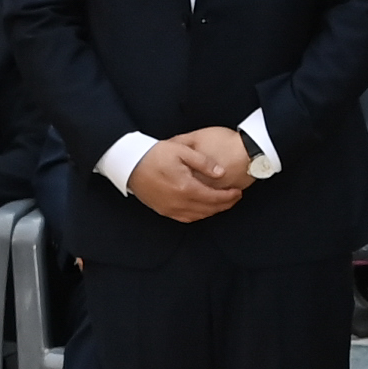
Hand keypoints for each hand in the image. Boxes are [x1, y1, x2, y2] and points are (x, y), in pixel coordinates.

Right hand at [131, 131, 249, 223]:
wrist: (129, 163)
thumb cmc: (154, 154)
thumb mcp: (181, 150)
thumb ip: (203, 162)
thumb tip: (221, 173)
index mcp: (186, 187)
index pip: (214, 197)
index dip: (229, 196)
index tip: (238, 192)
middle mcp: (179, 202)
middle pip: (208, 209)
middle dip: (224, 205)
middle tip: (235, 198)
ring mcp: (170, 209)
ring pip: (198, 216)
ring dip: (212, 211)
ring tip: (222, 203)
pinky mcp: (163, 210)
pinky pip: (185, 218)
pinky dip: (198, 215)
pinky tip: (203, 209)